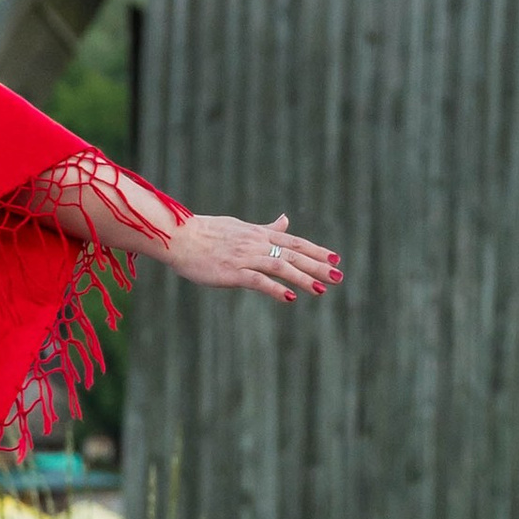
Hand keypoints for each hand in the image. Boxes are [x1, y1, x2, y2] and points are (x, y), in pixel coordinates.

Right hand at [165, 212, 341, 302]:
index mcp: (258, 234)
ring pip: (280, 266)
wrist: (179, 237)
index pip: (294, 241)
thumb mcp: (241, 226)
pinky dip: (275, 289)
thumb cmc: (207, 232)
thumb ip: (265, 228)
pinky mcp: (232, 271)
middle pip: (293, 254)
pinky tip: (290, 298)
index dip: (315, 250)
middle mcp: (256, 243)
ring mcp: (244, 257)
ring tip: (322, 290)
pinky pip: (258, 280)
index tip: (335, 258)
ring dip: (303, 278)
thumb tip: (285, 219)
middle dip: (317, 266)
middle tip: (338, 276)